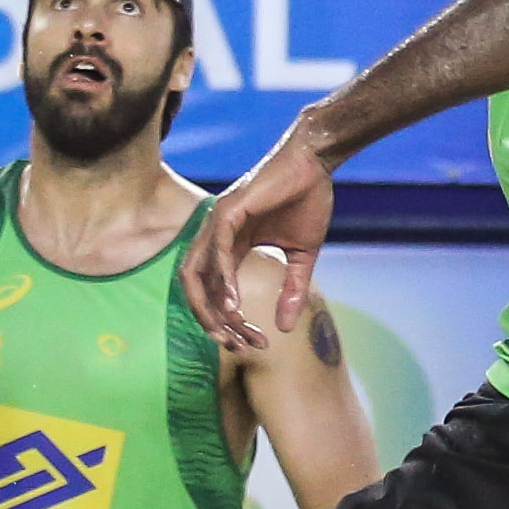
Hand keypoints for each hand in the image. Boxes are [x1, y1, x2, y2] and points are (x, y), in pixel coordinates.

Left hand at [185, 121, 335, 347]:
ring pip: (197, 273)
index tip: (252, 342)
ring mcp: (217, 222)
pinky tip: (234, 302)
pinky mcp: (227, 210)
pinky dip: (221, 278)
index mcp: (229, 245)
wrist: (314, 163)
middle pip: (193, 287)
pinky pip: (217, 251)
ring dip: (211, 306)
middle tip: (232, 345)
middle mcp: (215, 236)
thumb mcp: (302, 256)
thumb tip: (283, 328)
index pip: (214, 291)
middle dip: (208, 320)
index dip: (227, 321)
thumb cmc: (307, 201)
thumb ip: (292, 290)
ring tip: (232, 329)